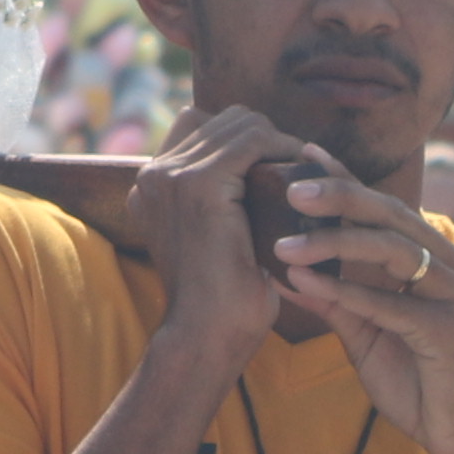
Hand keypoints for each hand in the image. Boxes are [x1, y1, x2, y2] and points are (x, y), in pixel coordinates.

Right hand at [123, 105, 301, 357]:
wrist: (207, 334)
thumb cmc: (221, 299)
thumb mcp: (210, 241)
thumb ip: (216, 206)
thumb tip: (260, 181)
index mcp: (149, 186)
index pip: (199, 127)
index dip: (242, 141)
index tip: (276, 169)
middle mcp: (151, 174)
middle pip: (221, 119)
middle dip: (264, 138)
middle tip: (297, 171)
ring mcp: (171, 176)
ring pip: (239, 122)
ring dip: (278, 142)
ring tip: (304, 172)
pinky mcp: (199, 184)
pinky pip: (253, 139)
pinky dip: (285, 148)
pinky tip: (304, 172)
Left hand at [273, 164, 453, 453]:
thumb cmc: (421, 384)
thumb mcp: (368, 336)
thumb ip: (335, 300)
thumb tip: (284, 268)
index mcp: (435, 261)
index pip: (386, 210)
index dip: (347, 181)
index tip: (303, 153)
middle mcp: (452, 268)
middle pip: (393, 216)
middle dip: (341, 197)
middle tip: (291, 187)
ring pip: (395, 251)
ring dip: (336, 244)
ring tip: (286, 243)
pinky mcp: (452, 332)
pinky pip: (395, 304)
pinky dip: (349, 292)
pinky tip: (309, 283)